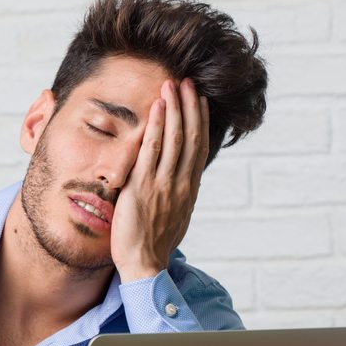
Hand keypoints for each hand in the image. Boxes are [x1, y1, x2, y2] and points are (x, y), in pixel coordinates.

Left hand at [109, 77, 208, 281]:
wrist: (144, 264)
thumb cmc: (155, 243)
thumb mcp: (174, 216)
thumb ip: (177, 194)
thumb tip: (179, 181)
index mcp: (189, 189)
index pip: (199, 148)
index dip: (201, 121)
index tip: (201, 100)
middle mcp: (180, 183)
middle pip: (191, 137)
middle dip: (190, 107)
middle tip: (188, 81)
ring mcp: (163, 183)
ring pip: (175, 139)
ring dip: (174, 108)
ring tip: (173, 84)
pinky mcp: (143, 186)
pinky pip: (152, 151)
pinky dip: (156, 127)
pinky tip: (156, 108)